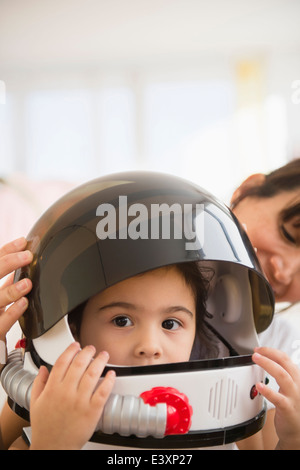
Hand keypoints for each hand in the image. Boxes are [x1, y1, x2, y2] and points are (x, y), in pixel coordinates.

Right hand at [0, 238, 31, 368]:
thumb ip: (6, 284)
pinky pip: (0, 322)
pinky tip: (23, 304)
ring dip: (11, 290)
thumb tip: (22, 263)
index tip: (22, 242)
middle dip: (7, 263)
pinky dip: (13, 312)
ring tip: (27, 283)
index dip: (6, 251)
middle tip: (26, 256)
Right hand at [29, 342, 115, 449]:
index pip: (63, 361)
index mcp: (52, 389)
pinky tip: (111, 374)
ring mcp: (80, 401)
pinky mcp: (92, 411)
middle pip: (79, 364)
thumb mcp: (35, 403)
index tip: (76, 345)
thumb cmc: (45, 427)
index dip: (71, 350)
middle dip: (87, 352)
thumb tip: (43, 368)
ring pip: (92, 374)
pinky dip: (108, 381)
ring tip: (103, 355)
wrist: (53, 448)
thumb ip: (39, 383)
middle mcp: (66, 393)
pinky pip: (103, 392)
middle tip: (92, 348)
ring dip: (100, 361)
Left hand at [252, 347, 299, 449]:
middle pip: (285, 363)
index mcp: (295, 378)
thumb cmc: (290, 406)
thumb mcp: (288, 386)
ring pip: (283, 376)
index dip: (271, 351)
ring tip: (256, 360)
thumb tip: (265, 360)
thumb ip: (280, 374)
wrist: (296, 431)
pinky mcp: (288, 409)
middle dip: (270, 354)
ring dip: (268, 365)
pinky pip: (278, 399)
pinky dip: (268, 391)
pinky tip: (259, 386)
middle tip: (255, 352)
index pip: (285, 358)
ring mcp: (293, 396)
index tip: (259, 349)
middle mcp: (296, 385)